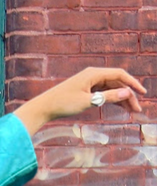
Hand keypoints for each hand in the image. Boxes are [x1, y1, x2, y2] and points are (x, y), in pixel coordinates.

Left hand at [13, 67, 146, 135]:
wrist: (43, 107)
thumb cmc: (63, 104)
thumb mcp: (87, 102)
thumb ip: (108, 97)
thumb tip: (127, 93)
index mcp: (94, 74)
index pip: (119, 75)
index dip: (133, 83)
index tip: (142, 93)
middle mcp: (93, 75)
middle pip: (117, 83)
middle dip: (128, 95)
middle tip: (137, 109)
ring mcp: (89, 83)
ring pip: (111, 89)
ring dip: (121, 99)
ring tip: (132, 111)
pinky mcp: (85, 90)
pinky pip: (103, 93)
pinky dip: (112, 100)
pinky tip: (120, 107)